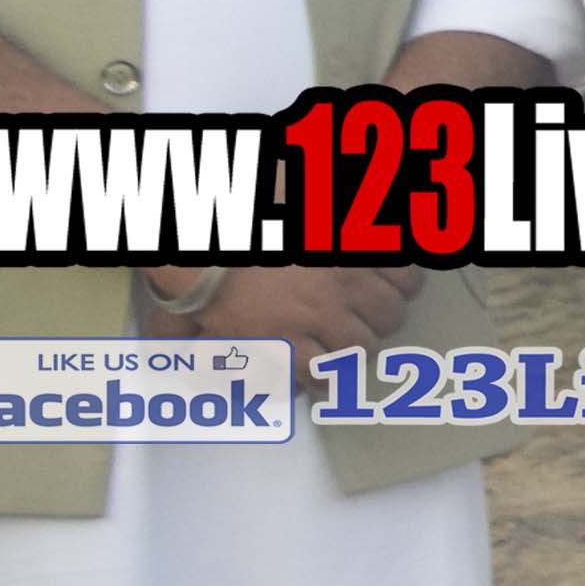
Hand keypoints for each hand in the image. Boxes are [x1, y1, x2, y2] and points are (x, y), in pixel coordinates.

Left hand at [187, 263, 416, 359]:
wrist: (212, 208)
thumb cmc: (195, 258)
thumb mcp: (178, 312)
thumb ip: (188, 347)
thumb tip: (182, 368)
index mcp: (276, 338)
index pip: (325, 377)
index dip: (329, 377)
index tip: (325, 371)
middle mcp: (319, 314)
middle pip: (364, 347)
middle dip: (355, 345)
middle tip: (344, 333)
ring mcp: (346, 278)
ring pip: (391, 314)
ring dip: (380, 314)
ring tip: (368, 304)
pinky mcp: (362, 246)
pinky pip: (405, 276)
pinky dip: (401, 281)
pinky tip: (385, 276)